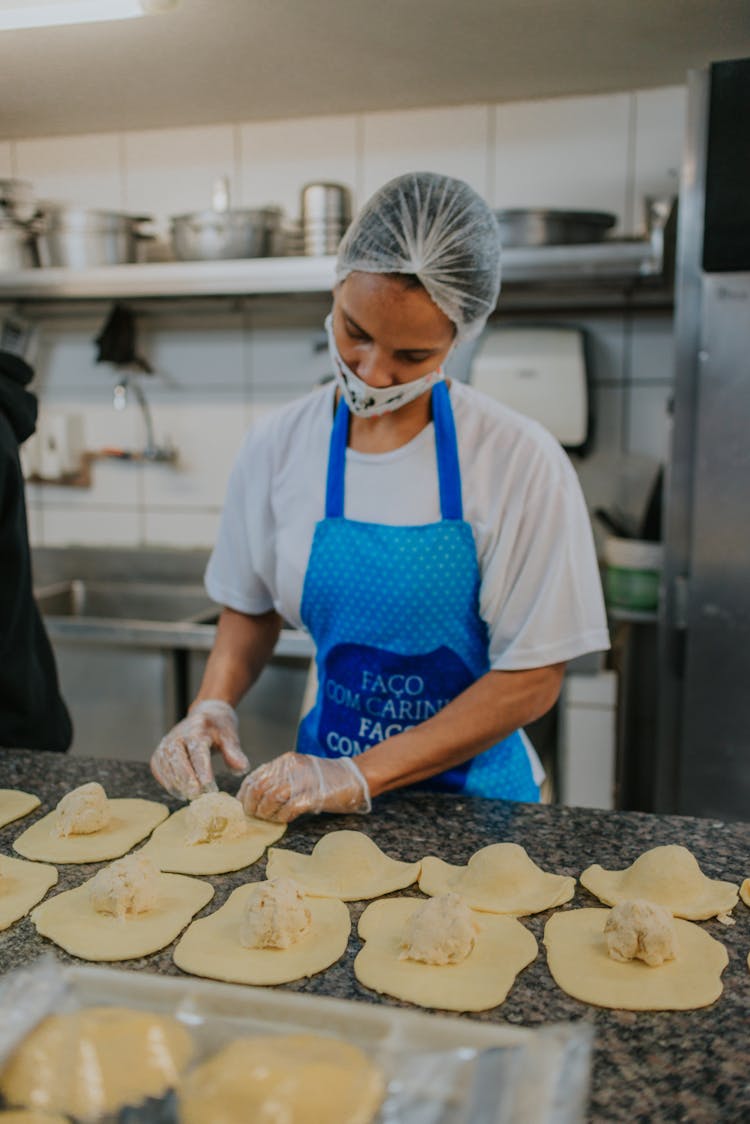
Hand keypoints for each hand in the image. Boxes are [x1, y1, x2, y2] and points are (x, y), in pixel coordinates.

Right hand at [150, 699, 248, 799]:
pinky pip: (159, 769)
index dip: (203, 771)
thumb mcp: (230, 737)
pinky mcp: (159, 752)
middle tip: (197, 796)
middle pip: (179, 760)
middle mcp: (178, 736)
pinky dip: (168, 783)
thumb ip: (234, 753)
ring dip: (177, 784)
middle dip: (187, 780)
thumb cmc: (219, 728)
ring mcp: (166, 743)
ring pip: (167, 766)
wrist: (205, 713)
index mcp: (197, 730)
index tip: (209, 788)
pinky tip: (180, 793)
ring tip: (190, 798)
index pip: (198, 752)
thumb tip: (242, 769)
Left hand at [238, 752, 370, 822]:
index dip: (245, 794)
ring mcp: (303, 780)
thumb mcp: (298, 773)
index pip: (255, 777)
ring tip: (270, 819)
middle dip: (252, 806)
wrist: (354, 778)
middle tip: (255, 816)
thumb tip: (255, 798)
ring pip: (271, 798)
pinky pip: (289, 808)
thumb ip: (279, 780)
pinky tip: (285, 820)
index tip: (244, 806)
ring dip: (267, 813)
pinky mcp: (314, 795)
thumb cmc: (325, 780)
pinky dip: (283, 817)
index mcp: (285, 762)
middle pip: (260, 787)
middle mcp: (292, 768)